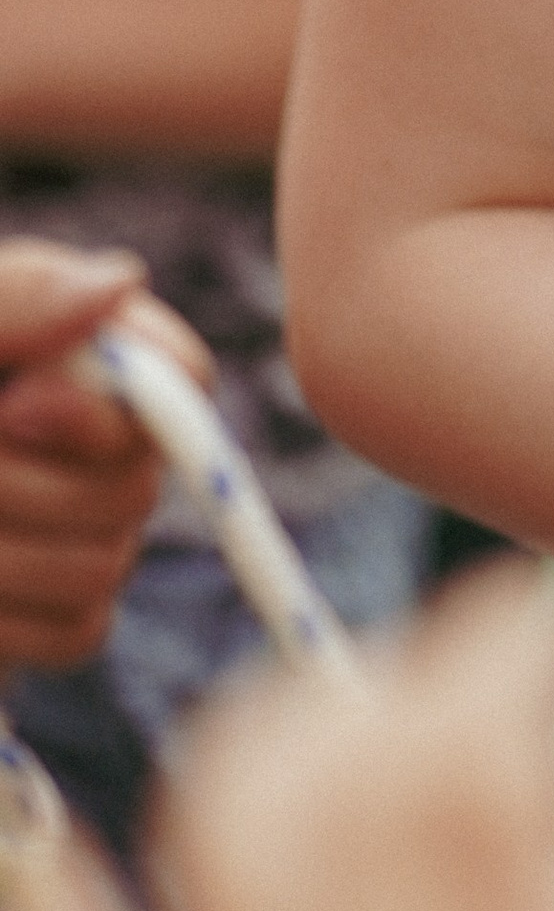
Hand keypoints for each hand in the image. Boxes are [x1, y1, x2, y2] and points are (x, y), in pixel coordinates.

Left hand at [0, 243, 207, 668]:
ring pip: (102, 565)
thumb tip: (120, 279)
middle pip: (138, 485)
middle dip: (21, 487)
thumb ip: (17, 297)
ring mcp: (75, 531)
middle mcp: (93, 441)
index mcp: (78, 353)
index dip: (111, 407)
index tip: (15, 400)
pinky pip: (75, 631)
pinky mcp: (46, 612)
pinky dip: (4, 619)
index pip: (179, 377)